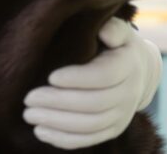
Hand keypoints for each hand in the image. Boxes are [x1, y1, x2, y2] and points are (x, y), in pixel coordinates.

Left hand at [23, 17, 161, 149]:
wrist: (137, 71)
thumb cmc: (115, 44)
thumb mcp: (118, 29)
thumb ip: (112, 28)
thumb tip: (104, 31)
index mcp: (128, 65)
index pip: (104, 76)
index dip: (78, 78)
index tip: (50, 76)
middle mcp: (129, 93)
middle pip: (94, 104)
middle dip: (59, 102)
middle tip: (28, 99)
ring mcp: (122, 115)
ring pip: (90, 125)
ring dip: (57, 123)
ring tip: (29, 115)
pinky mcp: (113, 130)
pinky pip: (89, 139)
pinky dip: (64, 139)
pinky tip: (40, 132)